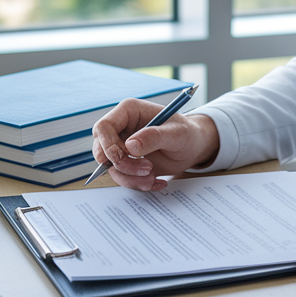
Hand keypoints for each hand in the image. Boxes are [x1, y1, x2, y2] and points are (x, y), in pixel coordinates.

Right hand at [91, 98, 219, 190]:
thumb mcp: (176, 133)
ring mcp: (122, 147)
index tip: (122, 157)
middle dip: (122, 165)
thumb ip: (154, 137)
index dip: (107, 145)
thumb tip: (130, 146)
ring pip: (112, 168)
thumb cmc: (186, 133)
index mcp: (129, 111)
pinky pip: (122, 177)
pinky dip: (138, 184)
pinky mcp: (128, 163)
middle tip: (147, 169)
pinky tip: (157, 182)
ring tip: (153, 176)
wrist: (193, 148)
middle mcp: (121, 129)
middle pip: (103, 150)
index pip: (103, 127)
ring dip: (131, 178)